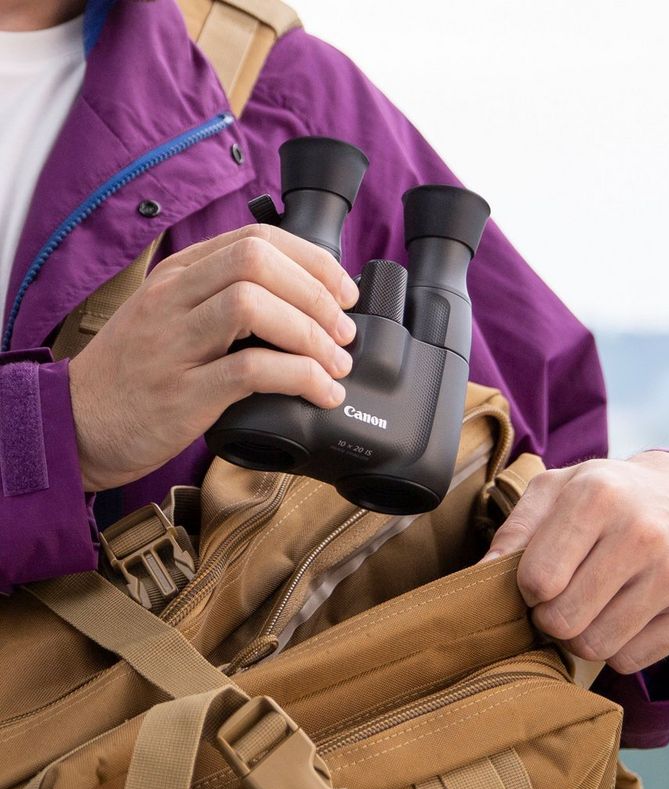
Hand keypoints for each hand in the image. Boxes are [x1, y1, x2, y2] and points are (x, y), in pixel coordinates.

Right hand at [69, 225, 358, 492]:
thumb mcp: (172, 317)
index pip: (256, 239)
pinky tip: (322, 392)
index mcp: (179, 275)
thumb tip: (301, 304)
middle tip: (344, 329)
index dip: (313, 261)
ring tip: (337, 363)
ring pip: (253, 306)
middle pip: (258, 262)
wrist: (78, 423)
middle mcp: (174, 299)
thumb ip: (222, 300)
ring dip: (311, 333)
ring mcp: (174, 344)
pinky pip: (251, 370)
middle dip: (317, 293)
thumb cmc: (136, 372)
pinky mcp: (182, 393)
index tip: (344, 291)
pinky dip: (300, 377)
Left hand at [481, 451, 668, 673]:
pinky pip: (632, 662)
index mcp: (598, 496)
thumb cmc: (608, 495)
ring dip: (580, 635)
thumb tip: (479, 577)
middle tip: (559, 598)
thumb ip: (515, 530)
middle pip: (564, 619)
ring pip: (597, 647)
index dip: (528, 587)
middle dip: (550, 617)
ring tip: (588, 605)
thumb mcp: (556, 490)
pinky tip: (621, 614)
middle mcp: (642, 533)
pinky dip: (617, 647)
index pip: (538, 579)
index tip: (539, 577)